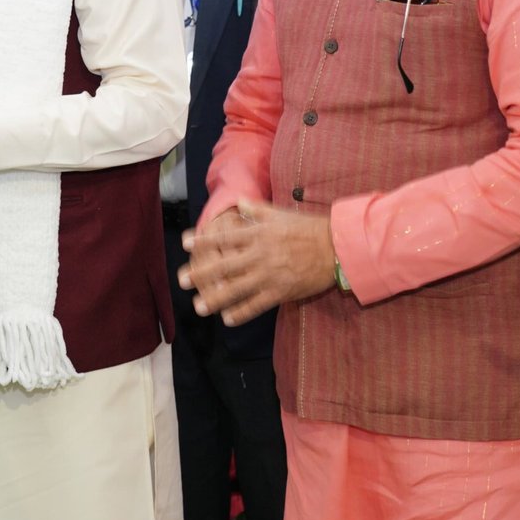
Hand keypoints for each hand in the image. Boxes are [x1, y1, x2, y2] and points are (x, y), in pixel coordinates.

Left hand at [178, 199, 337, 325]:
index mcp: (259, 234)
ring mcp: (270, 275)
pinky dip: (242, 313)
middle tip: (182, 280)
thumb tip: (238, 200)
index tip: (185, 244)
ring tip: (199, 306)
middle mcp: (260, 255)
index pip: (225, 237)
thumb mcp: (281, 214)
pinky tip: (228, 319)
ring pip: (237, 289)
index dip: (203, 240)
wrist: (337, 248)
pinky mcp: (282, 292)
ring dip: (216, 298)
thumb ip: (257, 210)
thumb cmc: (308, 228)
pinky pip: (257, 305)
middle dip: (201, 273)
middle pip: (225, 265)